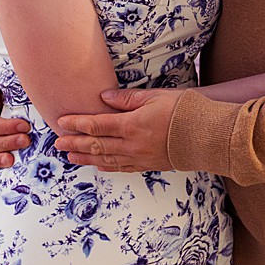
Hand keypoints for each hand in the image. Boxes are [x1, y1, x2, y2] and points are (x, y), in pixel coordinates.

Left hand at [54, 88, 179, 171]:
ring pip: (105, 159)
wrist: (207, 136)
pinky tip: (97, 165)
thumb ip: (128, 98)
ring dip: (85, 156)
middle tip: (57, 142)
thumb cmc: (184, 111)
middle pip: (96, 144)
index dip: (77, 123)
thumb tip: (104, 98)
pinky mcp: (148, 165)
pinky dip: (106, 166)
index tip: (62, 121)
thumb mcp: (156, 96)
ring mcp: (139, 157)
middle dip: (75, 142)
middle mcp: (131, 144)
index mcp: (132, 125)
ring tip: (69, 156)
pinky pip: (122, 168)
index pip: (97, 124)